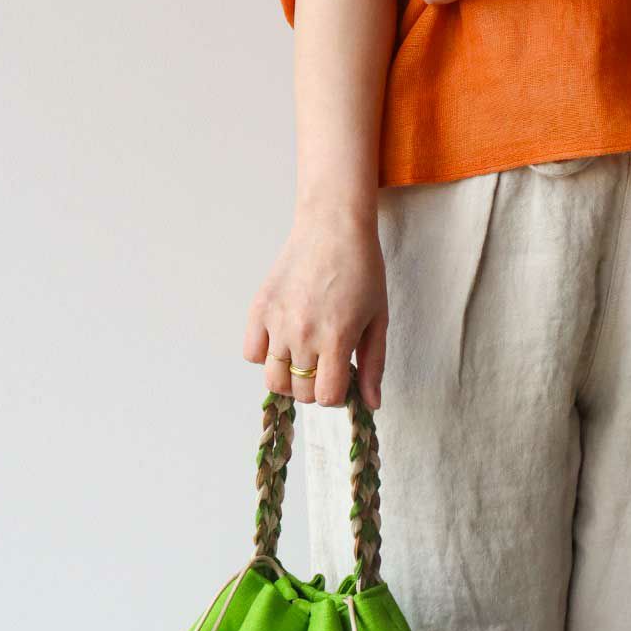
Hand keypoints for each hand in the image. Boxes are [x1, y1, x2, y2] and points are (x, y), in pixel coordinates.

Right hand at [243, 208, 387, 408]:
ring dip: (289, 379)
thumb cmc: (362, 270)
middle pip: (300, 392)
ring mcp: (278, 322)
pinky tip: (283, 342)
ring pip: (273, 380)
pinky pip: (252, 353)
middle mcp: (303, 334)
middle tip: (325, 367)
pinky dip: (265, 355)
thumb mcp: (378, 320)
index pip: (326, 397)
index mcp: (336, 339)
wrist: (333, 226)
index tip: (342, 379)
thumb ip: (374, 365)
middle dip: (315, 388)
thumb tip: (371, 404)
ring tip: (303, 360)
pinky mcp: (260, 308)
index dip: (337, 395)